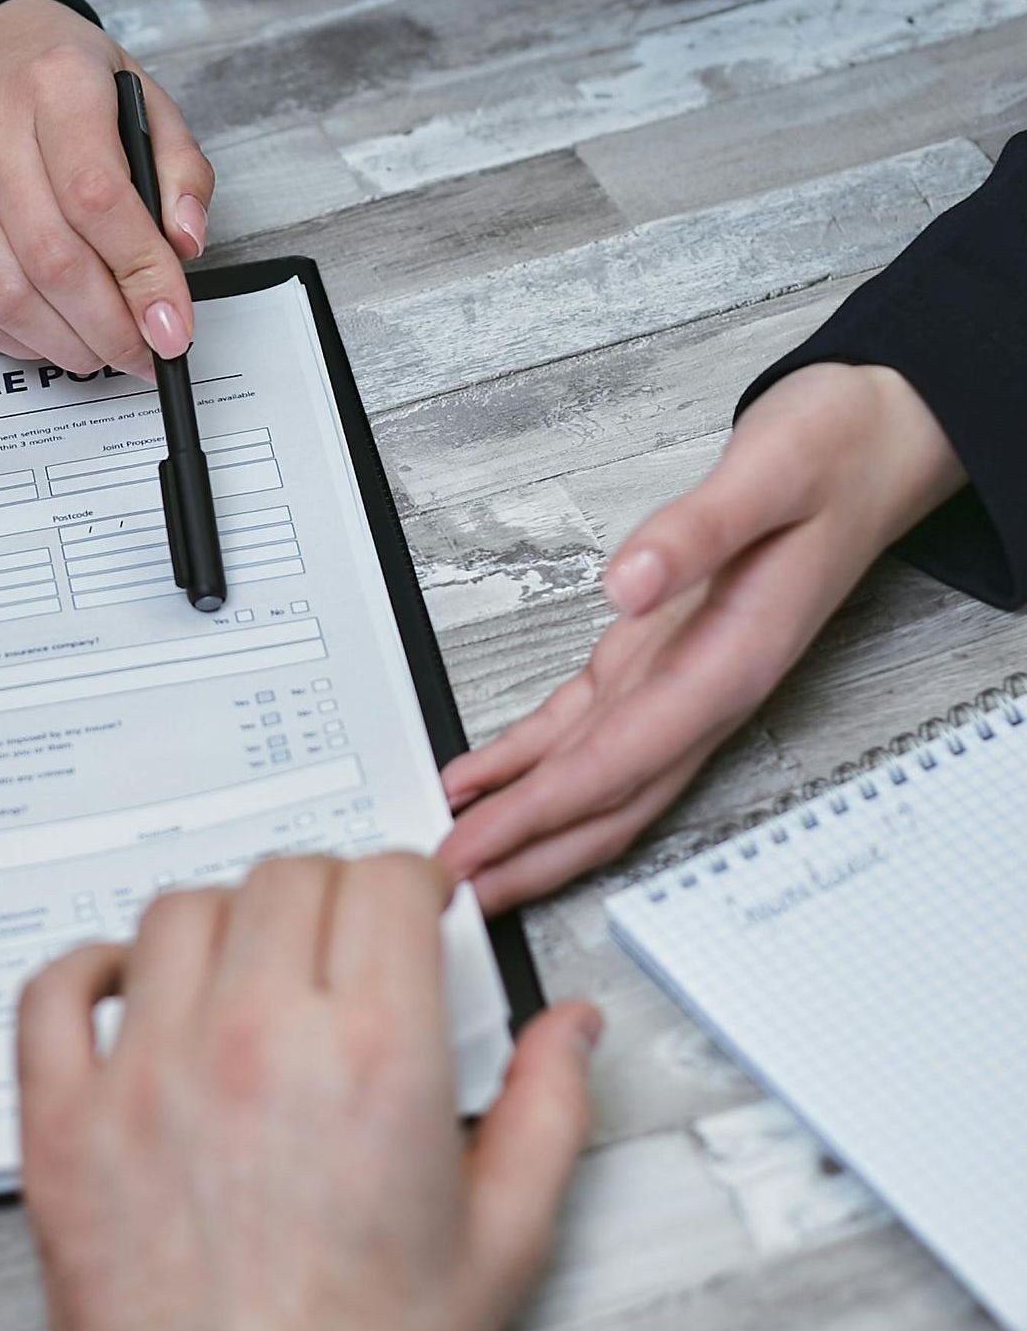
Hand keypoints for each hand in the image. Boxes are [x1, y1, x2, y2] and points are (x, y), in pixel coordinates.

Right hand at [0, 0, 213, 378]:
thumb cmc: (52, 72)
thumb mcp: (139, 94)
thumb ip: (179, 168)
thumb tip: (184, 243)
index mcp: (56, 87)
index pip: (100, 199)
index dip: (143, 275)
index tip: (173, 322)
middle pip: (54, 259)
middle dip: (111, 326)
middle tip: (147, 350)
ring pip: (7, 295)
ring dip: (68, 344)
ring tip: (107, 351)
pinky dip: (20, 341)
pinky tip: (56, 337)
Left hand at [18, 855, 598, 1330]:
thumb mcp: (503, 1243)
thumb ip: (548, 1110)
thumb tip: (571, 1024)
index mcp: (372, 1056)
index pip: (382, 880)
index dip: (408, 881)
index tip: (409, 904)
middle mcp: (254, 1039)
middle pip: (283, 879)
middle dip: (326, 894)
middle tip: (336, 942)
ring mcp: (146, 1073)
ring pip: (176, 913)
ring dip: (220, 923)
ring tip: (242, 969)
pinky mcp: (65, 1121)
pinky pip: (55, 991)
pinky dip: (87, 971)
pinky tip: (125, 990)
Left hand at [437, 363, 966, 911]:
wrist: (878, 446)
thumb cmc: (833, 458)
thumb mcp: (769, 474)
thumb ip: (696, 532)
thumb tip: (627, 584)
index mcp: (731, 661)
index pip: (620, 760)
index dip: (541, 811)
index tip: (481, 844)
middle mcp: (706, 688)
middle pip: (608, 800)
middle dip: (528, 849)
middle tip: (452, 884)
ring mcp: (681, 678)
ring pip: (597, 777)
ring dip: (528, 821)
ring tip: (461, 851)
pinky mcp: (658, 654)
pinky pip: (588, 726)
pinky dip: (530, 756)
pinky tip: (486, 776)